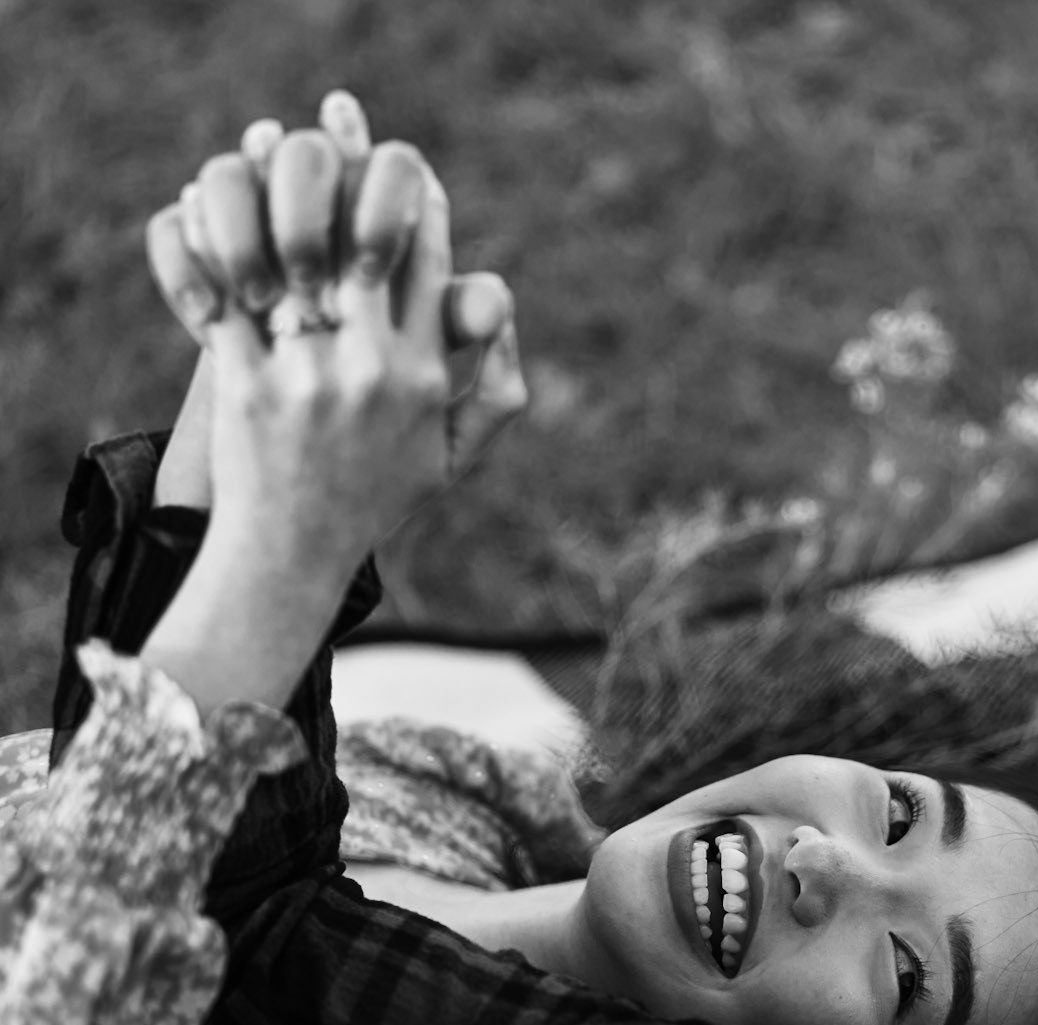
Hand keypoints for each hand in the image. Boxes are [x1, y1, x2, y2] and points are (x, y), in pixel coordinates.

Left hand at [146, 92, 522, 504]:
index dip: (418, 203)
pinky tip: (210, 210)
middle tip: (340, 128)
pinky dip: (216, 245)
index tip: (406, 168)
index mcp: (426, 380)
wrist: (293, 558)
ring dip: (287, 199)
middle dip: (357, 177)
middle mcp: (376, 371)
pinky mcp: (250, 385)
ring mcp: (312, 378)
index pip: (430, 263)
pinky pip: (231, 292)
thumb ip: (494, 393)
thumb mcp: (452, 462)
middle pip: (371, 242)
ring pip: (302, 254)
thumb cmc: (373, 504)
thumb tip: (503, 313)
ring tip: (274, 153)